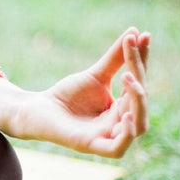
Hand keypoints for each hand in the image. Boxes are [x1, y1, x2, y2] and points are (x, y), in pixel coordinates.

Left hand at [1, 27, 149, 157]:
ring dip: (138, 102)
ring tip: (128, 78)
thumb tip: (136, 31)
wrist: (36, 109)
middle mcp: (120, 124)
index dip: (143, 61)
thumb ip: (116, 58)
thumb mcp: (95, 75)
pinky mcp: (91, 146)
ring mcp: (107, 137)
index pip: (141, 83)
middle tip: (128, 63)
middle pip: (141, 103)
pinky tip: (125, 114)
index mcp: (123, 107)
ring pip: (139, 127)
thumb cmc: (67, 95)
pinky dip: (127, 134)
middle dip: (139, 79)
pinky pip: (118, 149)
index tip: (143, 36)